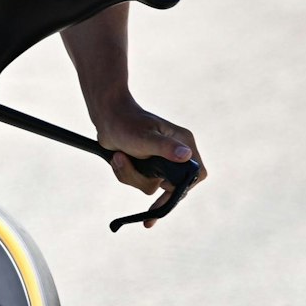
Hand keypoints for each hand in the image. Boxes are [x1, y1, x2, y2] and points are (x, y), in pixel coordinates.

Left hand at [94, 100, 204, 225]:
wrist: (107, 118)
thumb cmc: (127, 123)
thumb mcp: (146, 138)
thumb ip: (166, 148)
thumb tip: (186, 156)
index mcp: (183, 143)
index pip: (197, 173)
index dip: (183, 186)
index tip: (163, 187)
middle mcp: (176, 153)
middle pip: (172, 186)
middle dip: (146, 180)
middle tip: (131, 166)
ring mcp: (162, 161)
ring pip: (152, 186)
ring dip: (132, 176)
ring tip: (120, 157)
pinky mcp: (148, 166)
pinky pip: (141, 182)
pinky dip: (127, 174)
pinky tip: (119, 159)